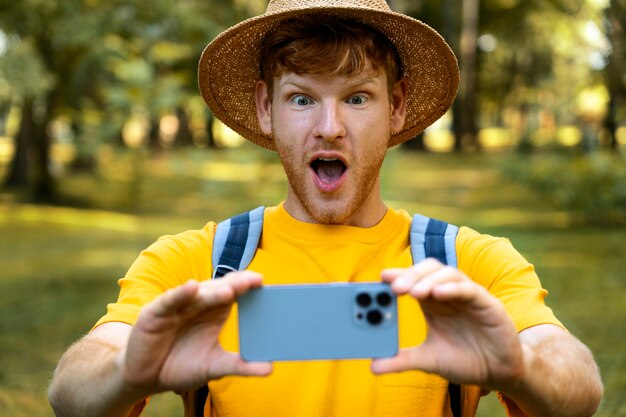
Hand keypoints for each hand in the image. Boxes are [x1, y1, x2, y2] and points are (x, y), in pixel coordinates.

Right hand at [119, 271, 271, 395]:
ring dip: (213, 291)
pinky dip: (180, 294)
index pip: (234, 294)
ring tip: (230, 290)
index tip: (265, 285)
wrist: (145, 377)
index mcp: (214, 311)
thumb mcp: (214, 367)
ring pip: (198, 295)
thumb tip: (270, 368)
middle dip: (237, 285)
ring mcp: (177, 306)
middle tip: (255, 281)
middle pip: (219, 290)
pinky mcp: (156, 312)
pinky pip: (170, 300)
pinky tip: (191, 288)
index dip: (248, 288)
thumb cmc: (181, 366)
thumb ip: (240, 365)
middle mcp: (198, 303)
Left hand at [371, 259, 523, 388]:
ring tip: (414, 293)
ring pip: (448, 274)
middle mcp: (448, 294)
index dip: (398, 276)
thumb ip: (402, 360)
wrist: (498, 373)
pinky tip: (439, 294)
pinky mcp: (487, 303)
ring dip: (429, 280)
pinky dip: (453, 288)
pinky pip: (469, 289)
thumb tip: (373, 367)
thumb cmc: (464, 360)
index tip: (381, 278)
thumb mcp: (428, 360)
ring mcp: (468, 296)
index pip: (413, 280)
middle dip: (410, 275)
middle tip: (393, 287)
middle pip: (427, 271)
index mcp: (432, 303)